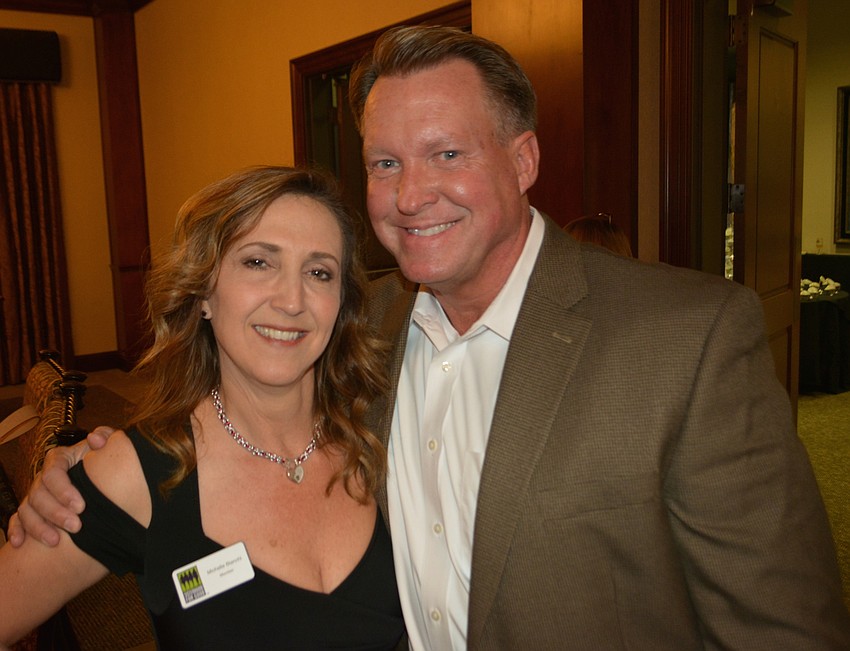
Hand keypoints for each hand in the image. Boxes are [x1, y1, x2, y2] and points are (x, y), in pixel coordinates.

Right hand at [6, 426, 115, 546]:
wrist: (100, 471)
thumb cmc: (102, 459)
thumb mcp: (107, 444)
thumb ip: (106, 436)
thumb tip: (95, 439)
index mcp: (59, 459)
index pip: (53, 474)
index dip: (64, 491)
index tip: (81, 506)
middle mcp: (43, 477)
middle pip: (39, 495)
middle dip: (56, 513)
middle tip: (76, 527)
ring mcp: (35, 493)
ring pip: (28, 510)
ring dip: (38, 527)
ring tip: (55, 541)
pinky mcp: (31, 509)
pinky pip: (18, 519)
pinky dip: (16, 530)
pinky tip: (20, 544)